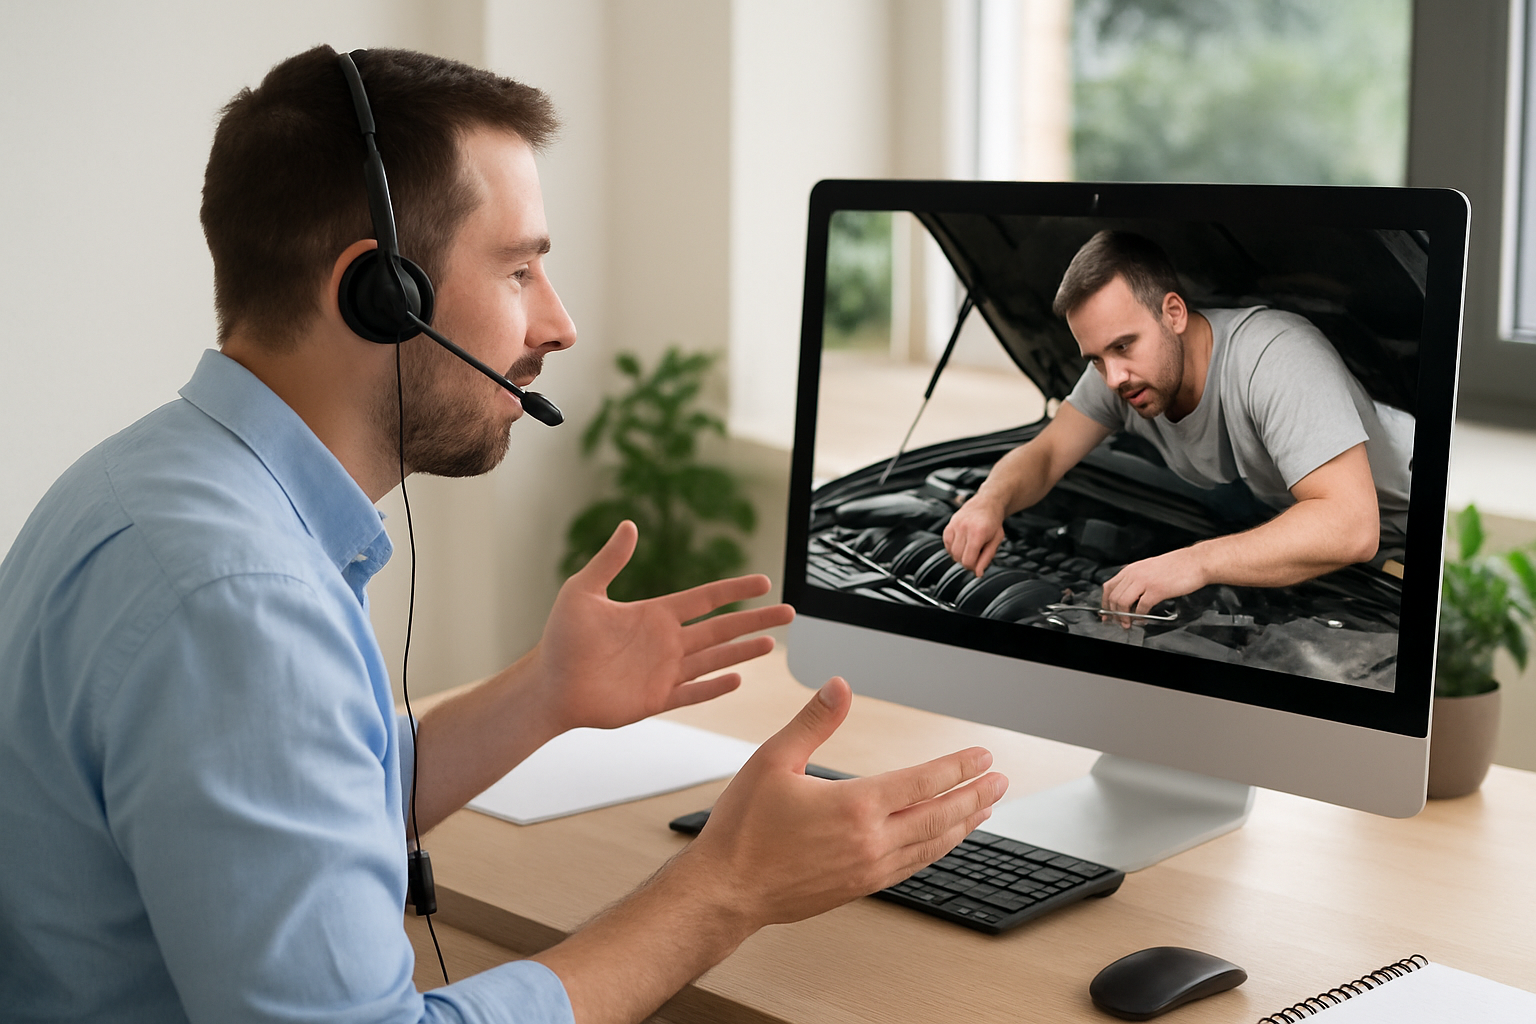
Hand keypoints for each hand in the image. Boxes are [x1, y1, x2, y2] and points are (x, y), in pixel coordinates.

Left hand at [532, 521, 793, 731]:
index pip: (705, 598)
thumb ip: (609, 561)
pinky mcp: (657, 699)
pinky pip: (693, 692)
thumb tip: (629, 526)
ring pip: (715, 658)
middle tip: (789, 612)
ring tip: (772, 644)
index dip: (735, 589)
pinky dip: (715, 686)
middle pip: (722, 628)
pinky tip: (738, 679)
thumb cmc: (560, 639)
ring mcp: (664, 672)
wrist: (549, 686)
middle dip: (755, 620)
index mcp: (654, 614)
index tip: (763, 581)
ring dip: (743, 652)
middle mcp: (666, 642)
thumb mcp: (582, 591)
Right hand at [683, 677, 1007, 928]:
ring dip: (962, 824)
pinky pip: (912, 866)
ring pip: (932, 845)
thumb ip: (813, 722)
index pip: (923, 781)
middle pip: (940, 815)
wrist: (726, 890)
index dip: (958, 766)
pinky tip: (940, 842)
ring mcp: (868, 869)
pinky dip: (936, 850)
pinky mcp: (860, 887)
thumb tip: (839, 687)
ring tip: (983, 810)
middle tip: (1000, 782)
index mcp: (855, 806)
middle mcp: (870, 841)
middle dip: (975, 795)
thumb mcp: (773, 761)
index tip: (981, 756)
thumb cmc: (743, 831)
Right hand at [943, 495, 1007, 576]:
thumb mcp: (996, 541)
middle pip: (958, 558)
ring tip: (971, 548)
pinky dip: (953, 548)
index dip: (973, 567)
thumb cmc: (993, 522)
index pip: (968, 561)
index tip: (979, 564)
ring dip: (960, 555)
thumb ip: (986, 558)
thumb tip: (978, 574)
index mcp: (978, 533)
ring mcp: (954, 525)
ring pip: (951, 552)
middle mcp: (964, 528)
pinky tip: (963, 543)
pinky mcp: (949, 525)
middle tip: (977, 555)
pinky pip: (946, 544)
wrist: (987, 503)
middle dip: (967, 561)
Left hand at [1100, 548, 1206, 624]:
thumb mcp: (1149, 568)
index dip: (1105, 603)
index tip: (1106, 613)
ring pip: (1122, 602)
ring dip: (1124, 617)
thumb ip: (1137, 579)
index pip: (1109, 587)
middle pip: (1113, 596)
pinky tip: (1143, 619)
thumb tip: (1128, 595)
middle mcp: (1135, 574)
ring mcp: (1145, 582)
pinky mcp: (1157, 590)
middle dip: (1113, 613)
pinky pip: (1141, 607)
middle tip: (1118, 622)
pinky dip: (1140, 616)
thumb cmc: (1177, 565)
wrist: (1196, 561)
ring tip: (1129, 623)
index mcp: (1132, 569)